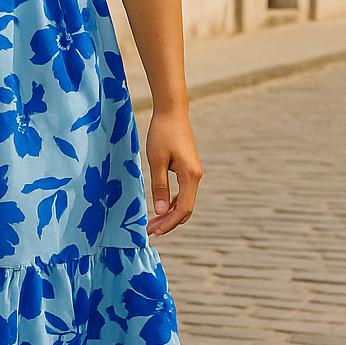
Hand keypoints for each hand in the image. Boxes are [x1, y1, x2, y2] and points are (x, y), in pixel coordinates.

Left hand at [145, 108, 201, 238]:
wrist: (172, 112)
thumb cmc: (162, 133)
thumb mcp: (156, 160)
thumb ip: (159, 186)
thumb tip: (161, 212)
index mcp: (190, 176)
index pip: (183, 209)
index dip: (169, 224)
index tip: (153, 232)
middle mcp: (195, 177)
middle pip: (185, 209)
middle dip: (168, 223)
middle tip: (149, 232)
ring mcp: (193, 173)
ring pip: (184, 202)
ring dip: (169, 214)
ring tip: (152, 223)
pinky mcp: (188, 169)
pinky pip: (183, 192)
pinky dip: (172, 203)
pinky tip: (160, 207)